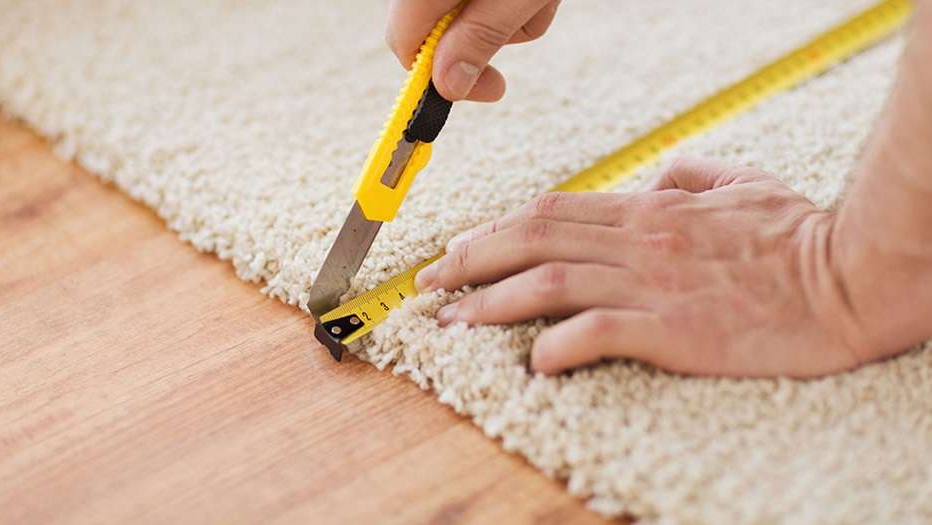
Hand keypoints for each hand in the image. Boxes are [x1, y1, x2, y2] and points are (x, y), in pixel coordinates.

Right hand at [386, 0, 561, 101]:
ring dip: (509, 17)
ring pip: (471, 16)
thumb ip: (479, 38)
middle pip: (437, 31)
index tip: (477, 93)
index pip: (406, 45)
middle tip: (517, 37)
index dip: (436, 78)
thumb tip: (447, 85)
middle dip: (485, 39)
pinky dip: (511, 1)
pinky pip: (485, 1)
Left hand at [415, 158, 879, 376]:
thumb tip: (659, 174)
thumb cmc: (800, 235)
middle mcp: (640, 240)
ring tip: (452, 324)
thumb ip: (694, 173)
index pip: (550, 212)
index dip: (493, 231)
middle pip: (531, 242)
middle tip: (428, 286)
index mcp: (650, 209)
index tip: (457, 251)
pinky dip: (556, 346)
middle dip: (469, 262)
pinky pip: (597, 332)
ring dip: (490, 304)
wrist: (851, 277)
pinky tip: (533, 363)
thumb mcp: (744, 183)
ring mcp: (653, 283)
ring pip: (547, 285)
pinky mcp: (674, 329)